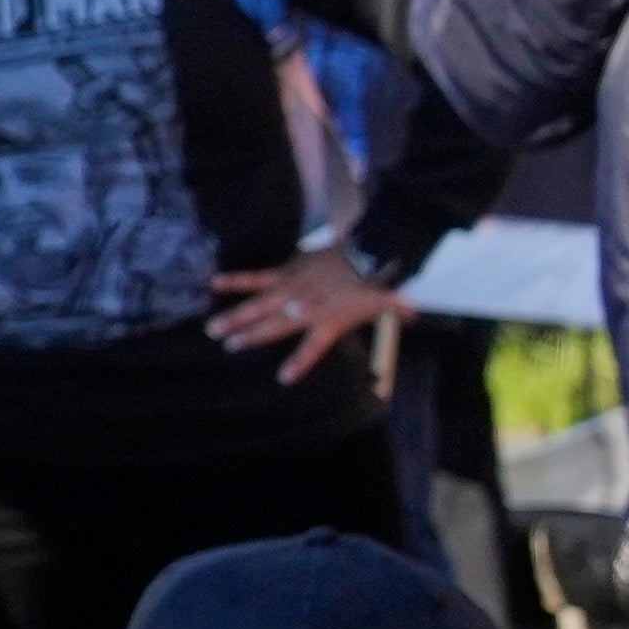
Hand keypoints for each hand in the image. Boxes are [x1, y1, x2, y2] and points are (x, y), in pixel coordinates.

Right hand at [202, 242, 402, 388]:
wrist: (363, 249)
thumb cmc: (372, 276)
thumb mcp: (383, 298)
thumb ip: (395, 308)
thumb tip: (414, 314)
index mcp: (327, 322)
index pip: (311, 349)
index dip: (299, 364)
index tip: (282, 378)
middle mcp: (305, 309)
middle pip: (274, 328)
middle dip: (250, 338)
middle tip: (229, 347)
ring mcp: (291, 290)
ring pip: (259, 306)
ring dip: (236, 317)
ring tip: (214, 328)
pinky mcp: (285, 271)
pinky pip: (256, 277)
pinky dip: (236, 280)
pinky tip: (214, 284)